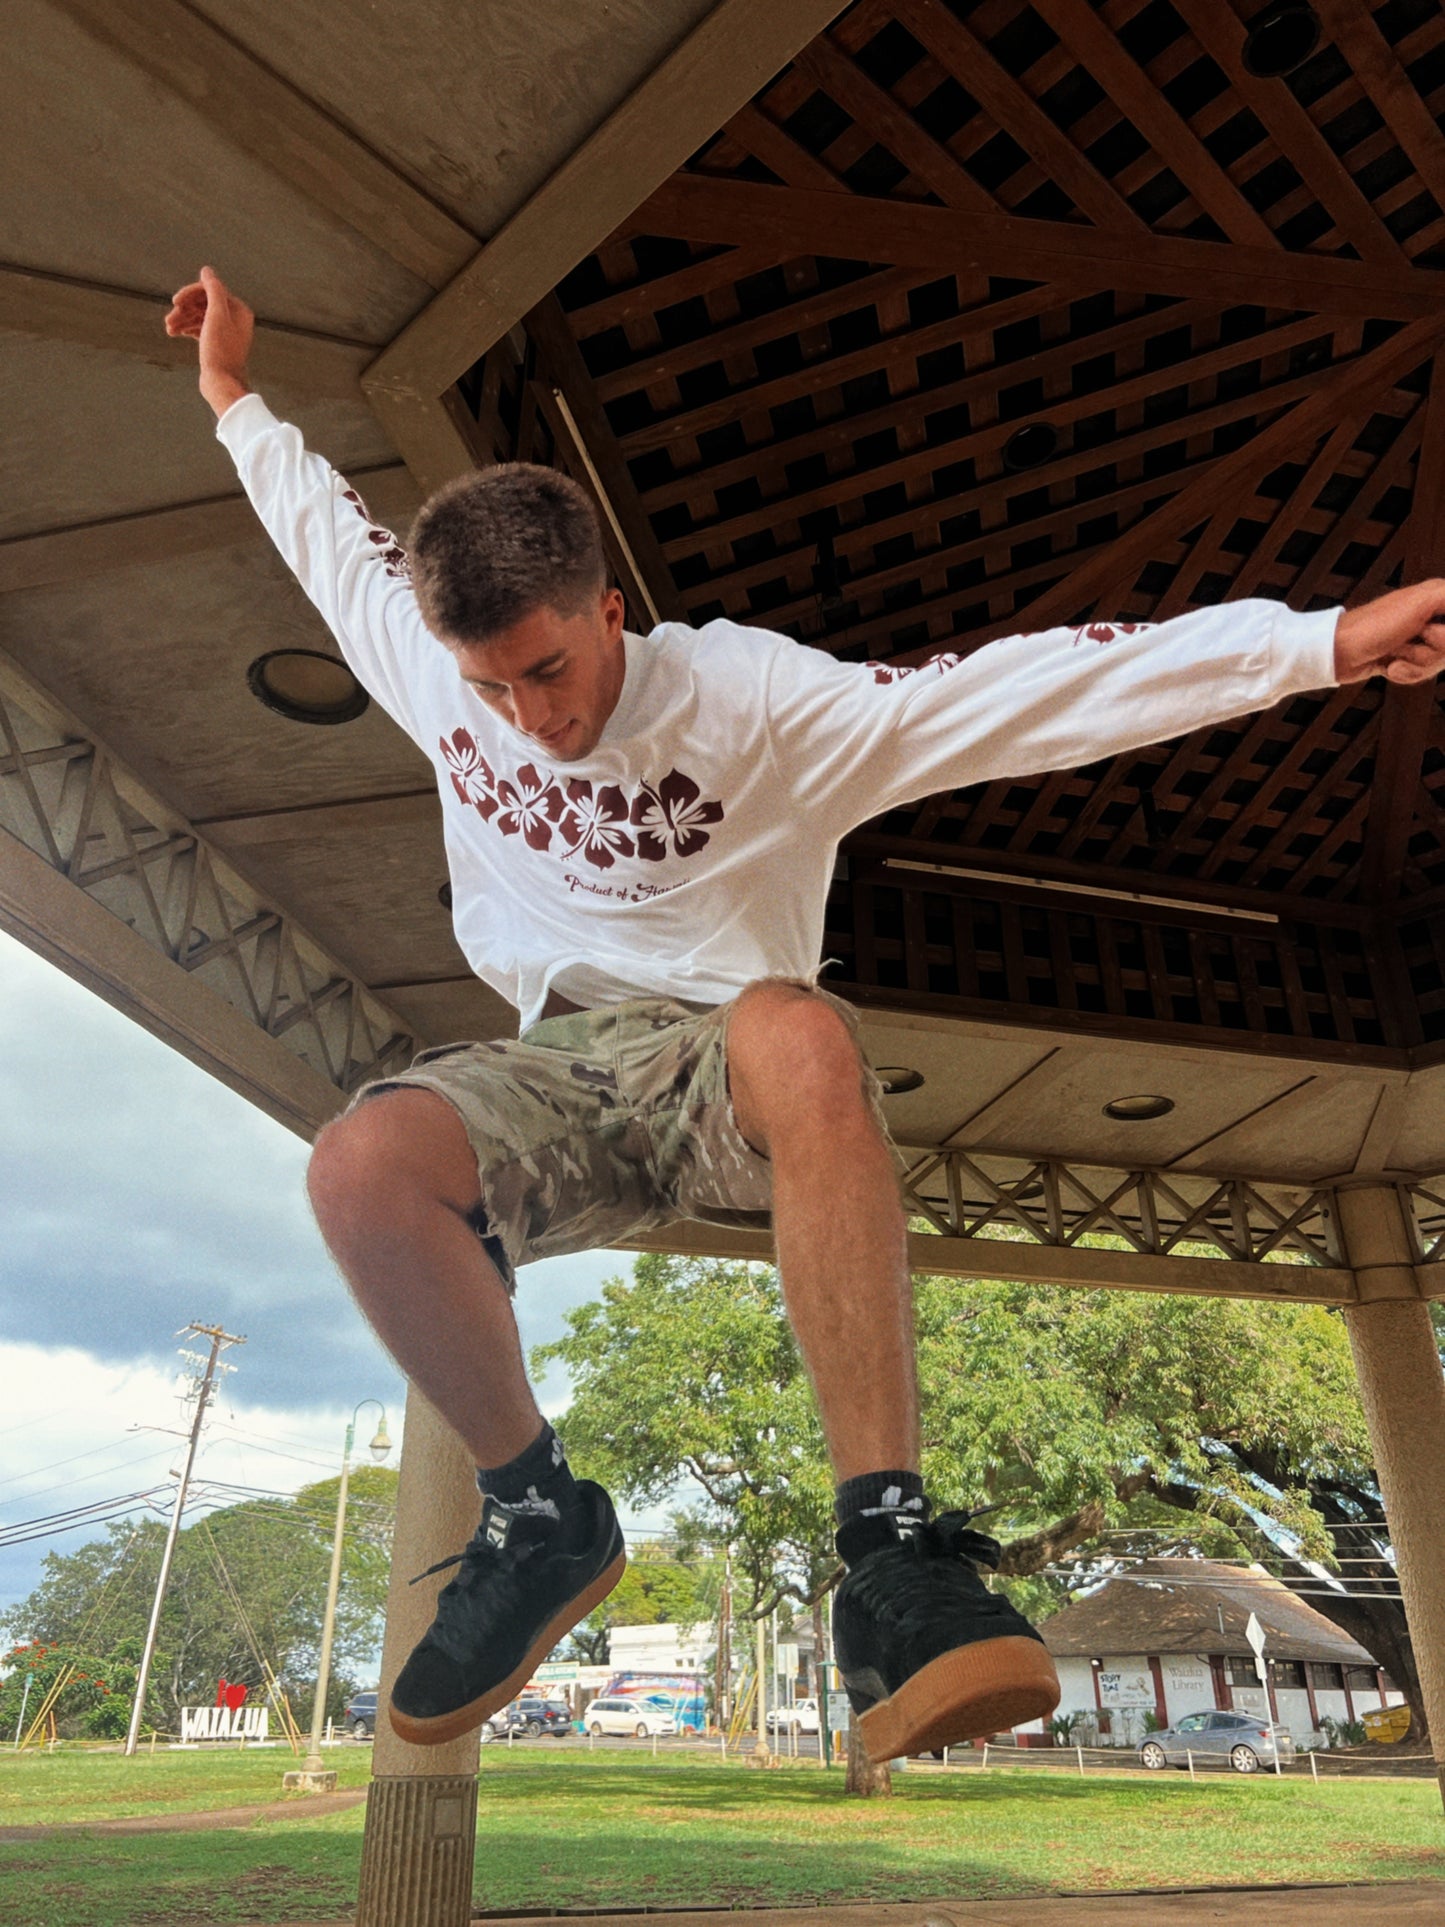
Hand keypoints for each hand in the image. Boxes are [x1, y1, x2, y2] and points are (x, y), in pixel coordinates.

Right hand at [164, 265, 253, 417]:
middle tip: (169, 318)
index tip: (175, 302)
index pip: (211, 291)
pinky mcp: (215, 343)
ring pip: (199, 316)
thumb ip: (213, 290)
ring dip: (182, 319)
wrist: (221, 383)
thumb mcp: (216, 316)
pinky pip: (199, 328)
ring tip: (169, 328)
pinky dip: (186, 328)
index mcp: (239, 310)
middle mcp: (235, 319)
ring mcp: (225, 332)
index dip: (192, 294)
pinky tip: (174, 332)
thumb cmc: (220, 351)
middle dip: (185, 308)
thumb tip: (207, 270)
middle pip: (204, 303)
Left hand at [1334, 581, 1444, 685]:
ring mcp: (1419, 638)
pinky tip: (1389, 666)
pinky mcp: (1407, 657)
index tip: (1426, 634)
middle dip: (1433, 652)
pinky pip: (1421, 673)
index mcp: (1440, 596)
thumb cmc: (1375, 625)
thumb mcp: (1422, 603)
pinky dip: (1405, 674)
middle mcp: (1433, 615)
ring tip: (1395, 654)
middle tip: (1411, 640)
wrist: (1339, 653)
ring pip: (1439, 662)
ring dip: (1416, 664)